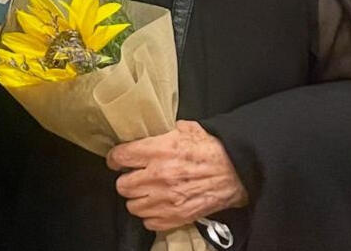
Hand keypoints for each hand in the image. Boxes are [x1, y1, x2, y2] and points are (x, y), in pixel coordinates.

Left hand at [105, 120, 247, 232]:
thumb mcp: (186, 128)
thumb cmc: (212, 148)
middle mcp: (158, 176)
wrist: (236, 171)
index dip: (115, 158)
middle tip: (133, 175)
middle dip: (125, 179)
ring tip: (145, 191)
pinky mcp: (177, 216)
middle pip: (122, 185)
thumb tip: (151, 131)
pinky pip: (149, 222)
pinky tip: (157, 204)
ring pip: (133, 205)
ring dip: (137, 198)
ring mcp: (167, 199)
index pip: (120, 157)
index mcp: (158, 150)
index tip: (116, 159)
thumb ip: (163, 131)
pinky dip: (151, 215)